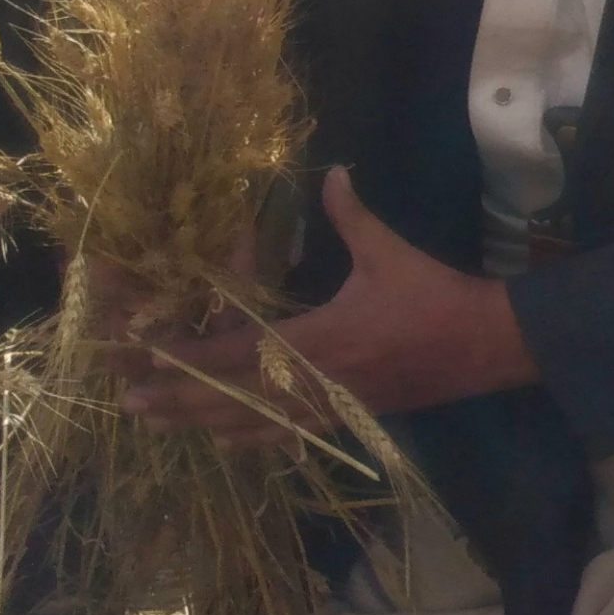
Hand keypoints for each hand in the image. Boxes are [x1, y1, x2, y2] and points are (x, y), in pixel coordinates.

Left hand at [125, 170, 535, 437]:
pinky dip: (251, 440)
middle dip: (176, 401)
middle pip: (229, 400)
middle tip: (128, 403)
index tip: (143, 359)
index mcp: (317, 340)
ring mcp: (328, 407)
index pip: (233, 355)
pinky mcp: (346, 417)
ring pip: (252, 425)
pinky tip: (225, 442)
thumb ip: (353, 217)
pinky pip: (288, 436)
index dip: (184, 359)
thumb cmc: (434, 298)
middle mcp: (313, 382)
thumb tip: (333, 173)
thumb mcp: (391, 254)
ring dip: (202, 424)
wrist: (485, 346)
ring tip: (159, 424)